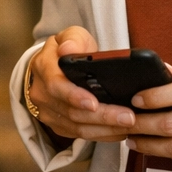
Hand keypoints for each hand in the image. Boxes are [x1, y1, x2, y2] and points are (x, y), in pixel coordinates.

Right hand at [25, 27, 137, 143]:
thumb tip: (68, 50)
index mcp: (43, 67)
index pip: (56, 85)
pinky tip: (121, 131)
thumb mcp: (71, 36)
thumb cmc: (66, 49)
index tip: (94, 103)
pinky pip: (80, 135)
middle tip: (129, 117)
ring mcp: (47, 113)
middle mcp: (41, 94)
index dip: (74, 96)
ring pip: (77, 127)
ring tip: (130, 126)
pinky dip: (102, 135)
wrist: (51, 66)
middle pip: (71, 111)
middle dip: (102, 116)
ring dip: (105, 129)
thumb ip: (73, 39)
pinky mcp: (57, 126)